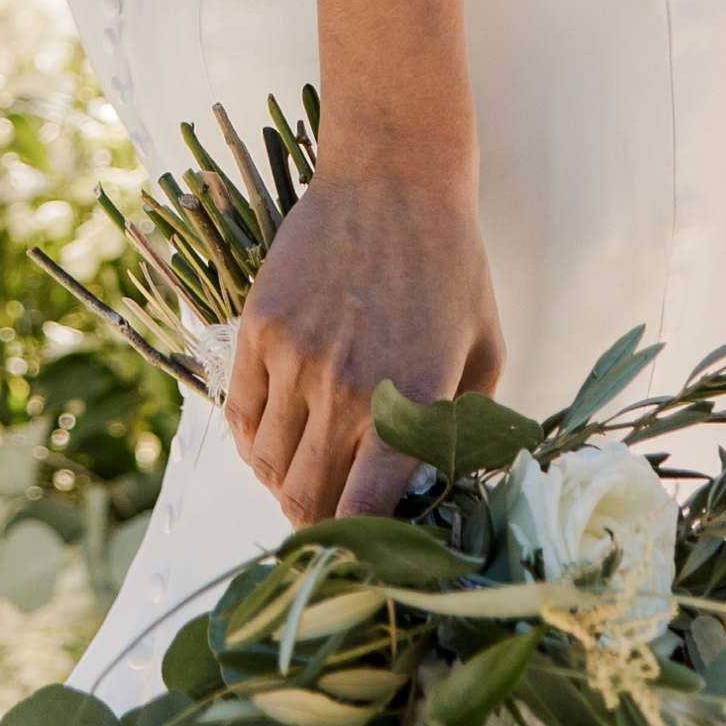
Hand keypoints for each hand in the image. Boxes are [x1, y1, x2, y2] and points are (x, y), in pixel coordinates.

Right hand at [229, 140, 503, 528]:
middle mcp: (344, 389)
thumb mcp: (485, 351)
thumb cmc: (451, 265)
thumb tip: (440, 496)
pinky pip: (239, 416)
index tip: (360, 552)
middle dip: (318, 521)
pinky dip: (251, 442)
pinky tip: (273, 439)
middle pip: (307, 500)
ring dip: (282, 483)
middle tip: (329, 515)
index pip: (361, 513)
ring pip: (267, 465)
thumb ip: (463, 430)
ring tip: (302, 473)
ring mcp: (294, 357)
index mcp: (407, 403)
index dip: (356, 548)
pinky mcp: (259, 327)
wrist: (394, 173)